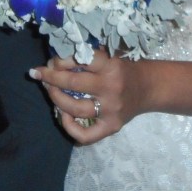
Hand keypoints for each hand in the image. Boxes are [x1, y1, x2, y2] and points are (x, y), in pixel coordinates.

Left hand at [30, 51, 145, 145]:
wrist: (149, 88)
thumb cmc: (125, 68)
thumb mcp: (111, 56)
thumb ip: (88, 57)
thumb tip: (55, 60)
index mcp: (111, 66)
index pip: (81, 58)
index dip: (61, 59)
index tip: (51, 60)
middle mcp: (111, 88)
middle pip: (72, 83)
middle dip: (51, 77)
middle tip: (41, 74)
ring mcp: (111, 110)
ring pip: (74, 108)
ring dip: (55, 98)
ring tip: (50, 90)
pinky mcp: (111, 127)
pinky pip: (84, 134)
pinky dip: (68, 126)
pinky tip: (63, 115)